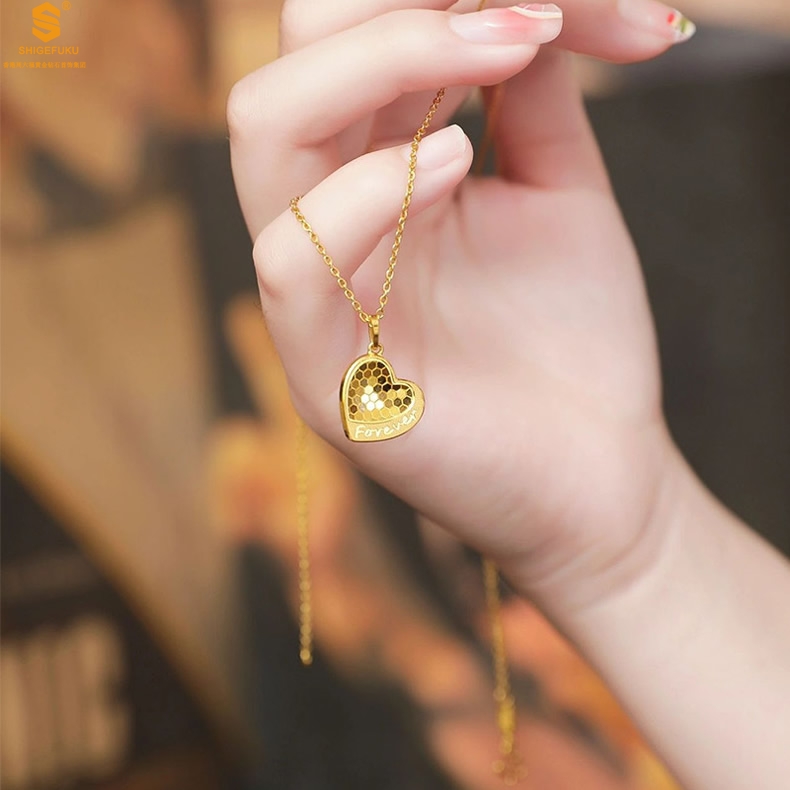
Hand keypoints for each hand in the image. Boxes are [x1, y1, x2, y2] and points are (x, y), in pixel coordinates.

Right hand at [227, 0, 694, 611]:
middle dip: (393, 15)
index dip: (423, 3)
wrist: (601, 470)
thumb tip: (509, 4)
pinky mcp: (327, 377)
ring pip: (265, 137)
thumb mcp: (559, 194)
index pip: (342, 47)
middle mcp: (331, 227)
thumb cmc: (573, 341)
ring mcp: (319, 301)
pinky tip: (458, 164)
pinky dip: (363, 196)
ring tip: (500, 60)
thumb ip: (526, 100)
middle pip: (288, 69)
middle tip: (522, 19)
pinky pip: (291, 263)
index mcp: (375, 181)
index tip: (552, 9)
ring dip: (379, 67)